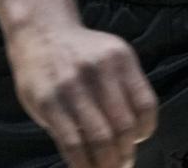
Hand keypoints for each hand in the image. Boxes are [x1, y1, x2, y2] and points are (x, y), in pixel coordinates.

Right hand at [6, 23, 158, 167]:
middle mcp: (99, 72)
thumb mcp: (110, 58)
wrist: (42, 33)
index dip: (146, 130)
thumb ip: (124, 89)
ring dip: (107, 162)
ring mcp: (73, 88)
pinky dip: (82, 163)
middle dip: (126, 152)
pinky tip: (85, 167)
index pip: (145, 105)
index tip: (139, 140)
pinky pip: (72, 143)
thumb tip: (135, 135)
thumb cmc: (82, 54)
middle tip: (123, 163)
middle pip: (124, 126)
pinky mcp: (49, 104)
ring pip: (100, 138)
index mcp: (121, 60)